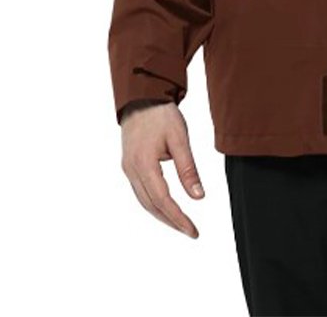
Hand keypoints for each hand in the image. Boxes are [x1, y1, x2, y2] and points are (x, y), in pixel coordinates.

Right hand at [120, 101, 204, 237]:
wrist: (141, 96)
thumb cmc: (161, 114)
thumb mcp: (179, 138)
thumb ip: (188, 168)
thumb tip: (198, 197)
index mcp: (143, 164)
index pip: (162, 200)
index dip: (178, 218)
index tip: (192, 230)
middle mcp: (132, 170)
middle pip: (151, 205)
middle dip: (171, 221)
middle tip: (190, 231)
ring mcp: (128, 168)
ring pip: (144, 201)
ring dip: (162, 215)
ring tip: (181, 223)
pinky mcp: (129, 165)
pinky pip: (140, 191)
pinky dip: (154, 203)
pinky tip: (165, 206)